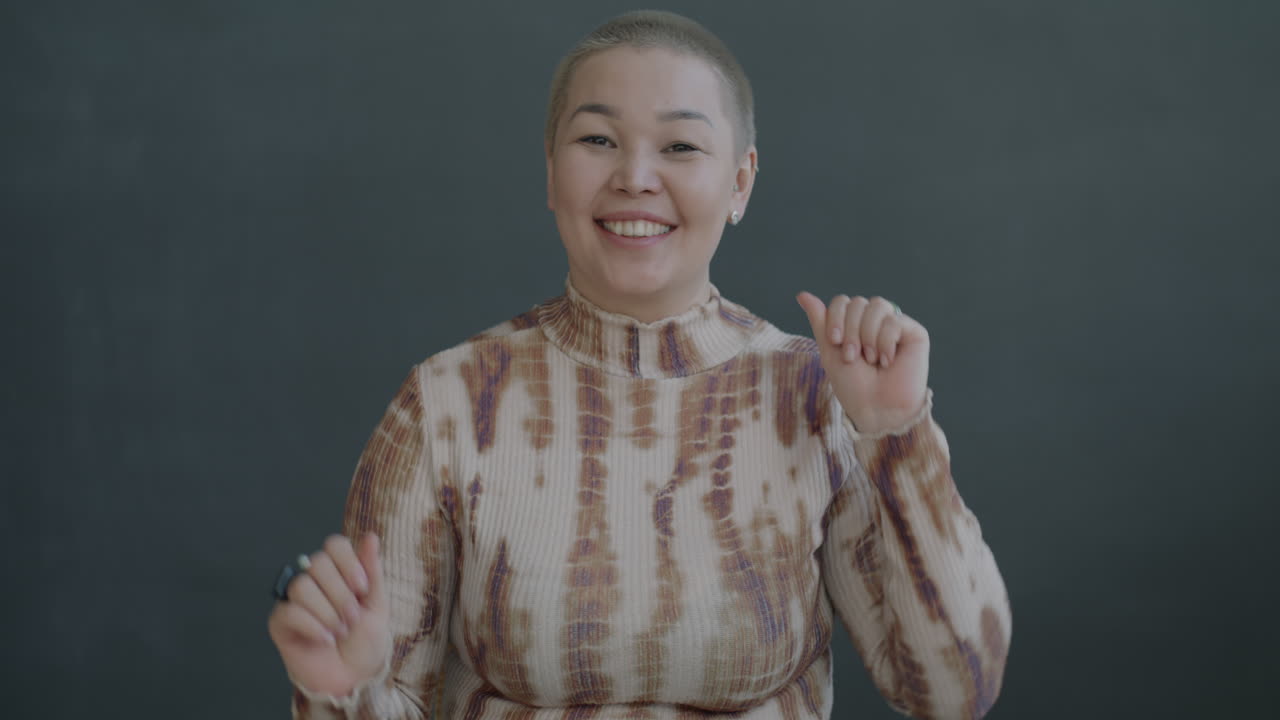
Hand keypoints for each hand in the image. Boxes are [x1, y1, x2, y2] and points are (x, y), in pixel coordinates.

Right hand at [268, 533, 389, 697]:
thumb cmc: (366, 642)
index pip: (334, 545)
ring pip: (302, 586)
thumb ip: (373, 571)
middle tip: (352, 618)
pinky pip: (289, 611)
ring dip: (327, 613)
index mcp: (338, 572)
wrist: (353, 677)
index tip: (361, 588)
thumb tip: (371, 536)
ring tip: (339, 632)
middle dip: (340, 594)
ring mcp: (294, 600)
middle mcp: (314, 581)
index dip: (348, 563)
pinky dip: (312, 627)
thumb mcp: (377, 605)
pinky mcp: (280, 622)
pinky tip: (325, 640)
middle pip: (317, 564)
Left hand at [796, 292, 929, 433]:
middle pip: (858, 302)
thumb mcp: (830, 350)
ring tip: (871, 359)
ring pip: (877, 305)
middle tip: (853, 357)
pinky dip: (886, 342)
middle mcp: (875, 321)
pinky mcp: (914, 333)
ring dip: (867, 335)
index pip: (842, 302)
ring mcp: (896, 326)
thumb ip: (820, 321)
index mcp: (855, 324)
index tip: (835, 342)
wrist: (876, 408)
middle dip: (851, 330)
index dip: (836, 318)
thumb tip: (802, 295)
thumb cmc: (853, 385)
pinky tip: (887, 362)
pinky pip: (895, 320)